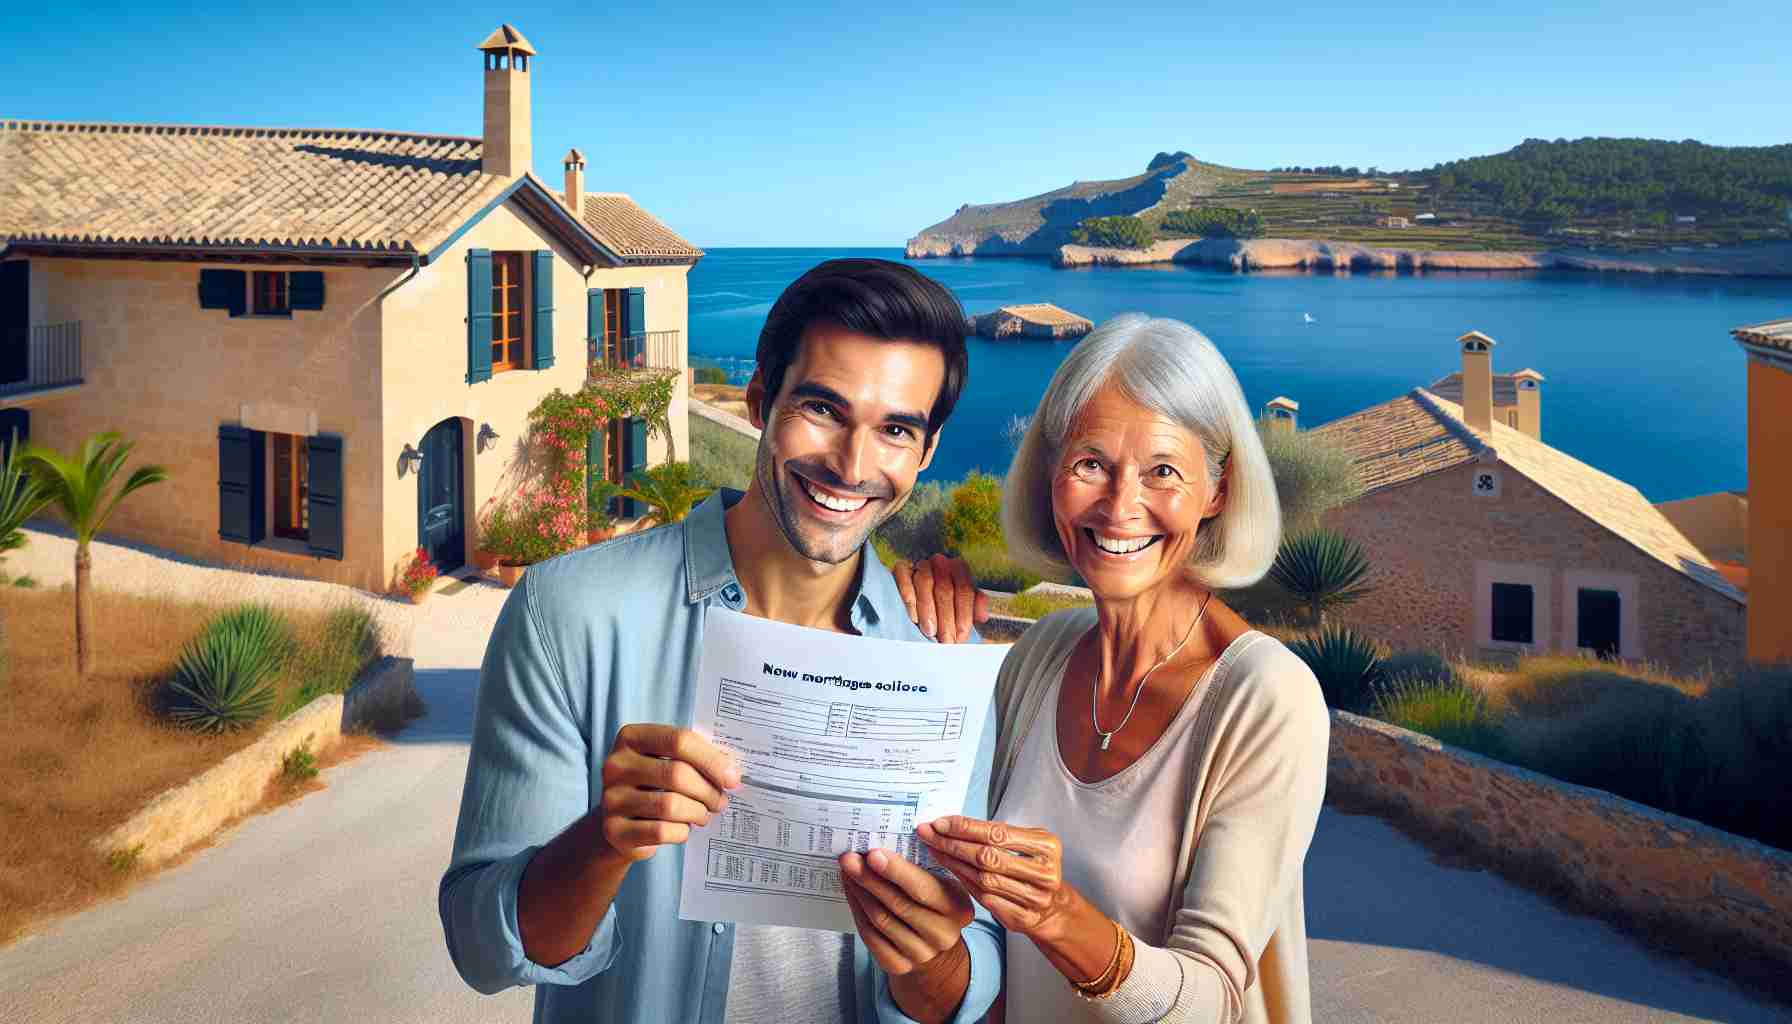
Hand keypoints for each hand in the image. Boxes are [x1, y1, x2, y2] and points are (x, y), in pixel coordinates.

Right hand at [599, 724, 740, 862]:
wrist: (621, 822)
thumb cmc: (654, 784)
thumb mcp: (668, 761)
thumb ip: (696, 757)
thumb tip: (732, 771)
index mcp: (631, 737)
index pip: (679, 740)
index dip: (712, 760)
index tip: (733, 778)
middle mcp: (615, 765)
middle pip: (677, 774)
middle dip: (708, 791)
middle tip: (720, 801)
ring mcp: (611, 798)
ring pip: (670, 806)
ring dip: (697, 813)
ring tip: (704, 815)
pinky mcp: (613, 830)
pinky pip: (660, 831)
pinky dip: (681, 832)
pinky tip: (683, 828)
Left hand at [840, 848, 974, 973]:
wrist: (935, 944)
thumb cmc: (934, 903)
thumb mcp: (941, 884)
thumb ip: (922, 867)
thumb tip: (883, 843)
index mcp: (958, 908)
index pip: (923, 889)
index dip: (896, 871)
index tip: (873, 854)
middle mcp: (942, 934)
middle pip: (898, 904)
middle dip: (870, 878)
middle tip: (850, 859)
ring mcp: (921, 953)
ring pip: (881, 920)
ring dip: (860, 893)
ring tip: (847, 871)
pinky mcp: (898, 964)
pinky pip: (871, 936)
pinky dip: (857, 911)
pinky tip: (851, 892)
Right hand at [891, 553, 990, 642]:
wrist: (923, 600)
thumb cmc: (947, 607)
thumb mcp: (964, 609)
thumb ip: (975, 610)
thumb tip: (982, 615)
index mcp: (960, 569)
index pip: (965, 589)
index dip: (964, 614)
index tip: (961, 636)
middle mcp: (941, 563)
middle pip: (945, 588)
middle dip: (946, 618)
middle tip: (945, 639)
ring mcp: (921, 564)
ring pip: (924, 582)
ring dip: (927, 610)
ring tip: (930, 631)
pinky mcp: (901, 569)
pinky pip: (904, 578)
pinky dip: (909, 597)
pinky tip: (914, 617)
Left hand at [918, 816, 1073, 940]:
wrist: (1051, 907)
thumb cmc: (1031, 866)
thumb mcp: (1027, 842)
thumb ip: (998, 834)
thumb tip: (952, 822)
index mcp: (1047, 847)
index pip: (997, 833)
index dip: (965, 827)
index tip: (939, 822)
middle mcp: (1044, 873)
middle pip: (987, 856)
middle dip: (952, 844)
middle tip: (927, 834)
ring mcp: (1035, 898)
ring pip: (983, 879)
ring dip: (953, 864)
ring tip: (934, 850)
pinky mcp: (1023, 918)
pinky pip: (986, 900)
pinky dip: (965, 884)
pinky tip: (950, 872)